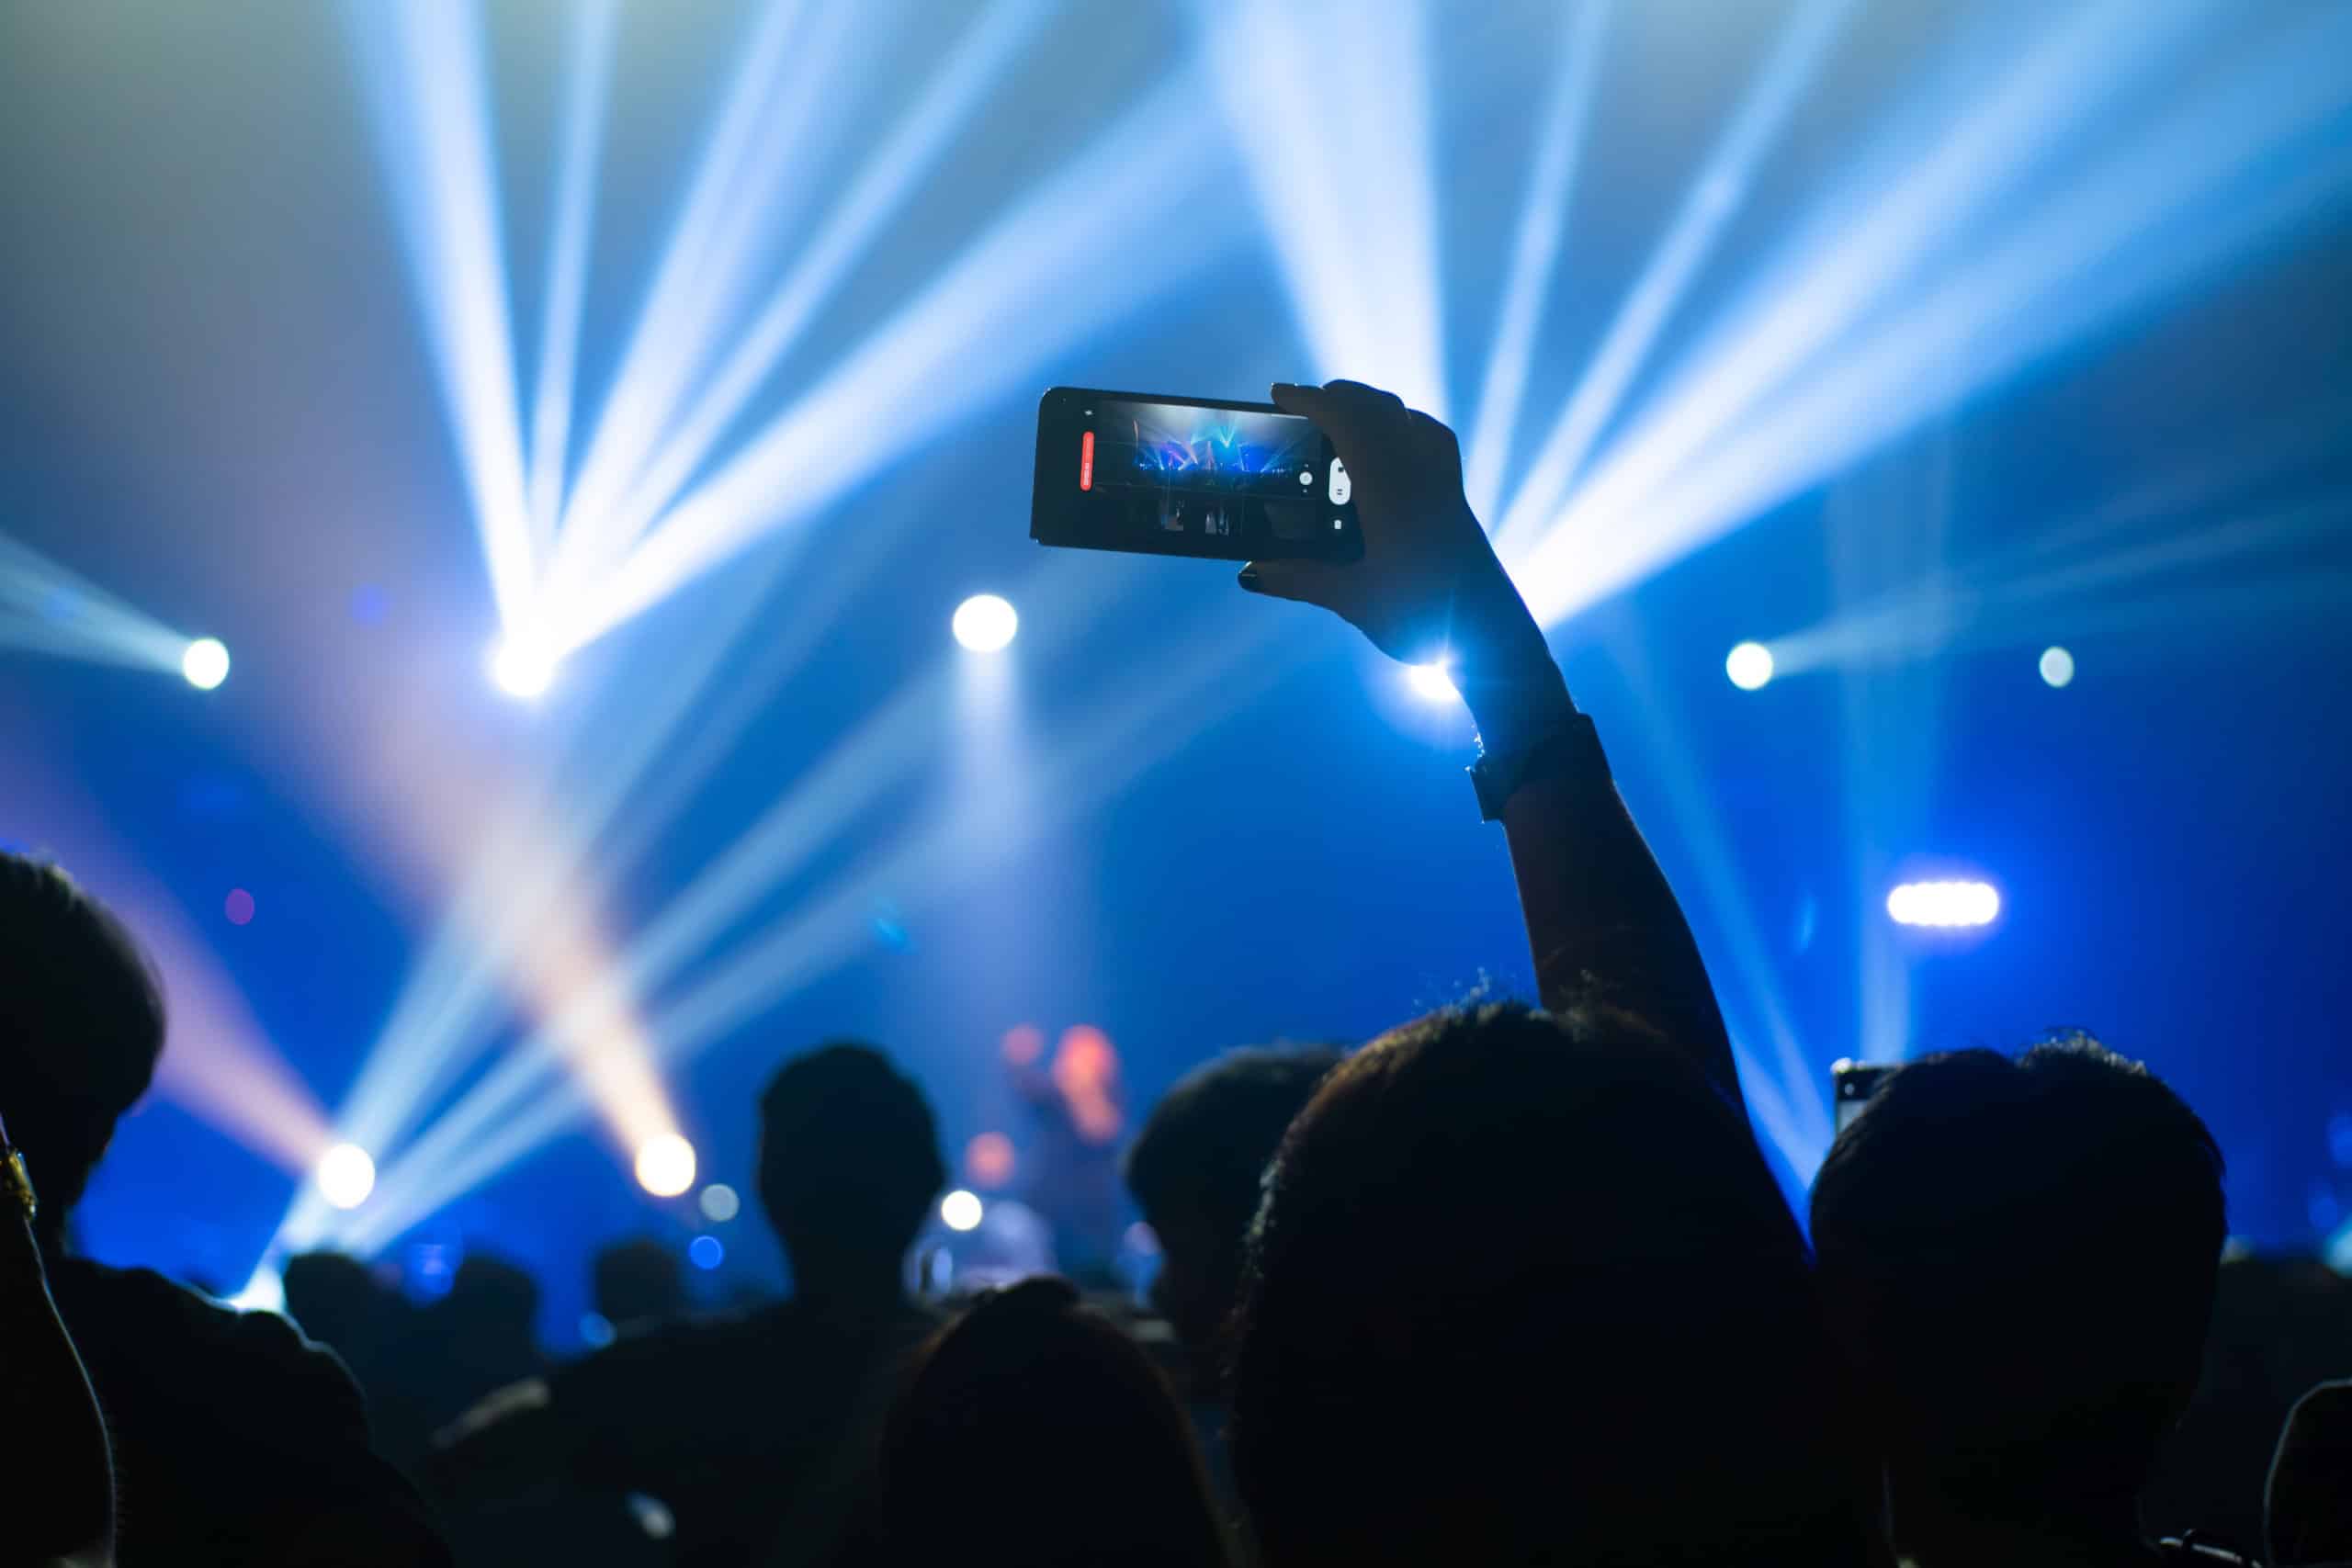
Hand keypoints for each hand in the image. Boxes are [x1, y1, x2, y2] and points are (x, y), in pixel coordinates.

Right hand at [1240, 380, 1571, 749]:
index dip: (1311, 400)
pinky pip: (1432, 439)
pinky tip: (1395, 443)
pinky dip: (1406, 425)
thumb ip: (1301, 580)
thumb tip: (1252, 572)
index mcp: (1390, 490)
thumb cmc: (1424, 616)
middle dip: (1338, 396)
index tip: (1280, 395)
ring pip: (1407, 417)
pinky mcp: (1456, 497)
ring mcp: (1443, 482)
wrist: (1491, 634)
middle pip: (1378, 408)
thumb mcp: (1354, 600)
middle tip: (1303, 404)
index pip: (1348, 421)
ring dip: (1371, 406)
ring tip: (1342, 417)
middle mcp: (1420, 473)